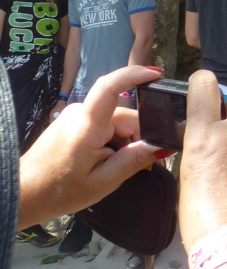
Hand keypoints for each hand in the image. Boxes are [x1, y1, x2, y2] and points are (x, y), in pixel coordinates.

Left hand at [18, 65, 162, 228]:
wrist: (22, 193)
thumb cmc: (60, 192)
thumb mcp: (102, 182)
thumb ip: (133, 160)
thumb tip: (162, 145)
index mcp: (87, 125)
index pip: (110, 87)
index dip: (134, 75)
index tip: (156, 75)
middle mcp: (80, 112)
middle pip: (122, 115)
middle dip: (136, 136)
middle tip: (140, 164)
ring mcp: (74, 115)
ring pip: (114, 121)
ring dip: (122, 141)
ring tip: (114, 168)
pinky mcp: (71, 121)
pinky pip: (102, 125)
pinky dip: (111, 140)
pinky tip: (105, 162)